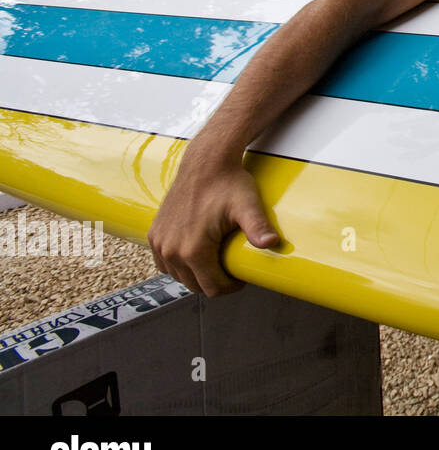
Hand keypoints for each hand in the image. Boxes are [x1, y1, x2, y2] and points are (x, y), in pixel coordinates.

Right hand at [148, 151, 279, 296]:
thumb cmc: (227, 183)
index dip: (230, 286)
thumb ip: (258, 227)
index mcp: (193, 249)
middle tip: (230, 269)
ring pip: (179, 276)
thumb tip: (273, 243)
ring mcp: (159, 242)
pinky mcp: (154, 234)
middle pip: (194, 285)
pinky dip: (179, 265)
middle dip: (214, 282)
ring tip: (215, 262)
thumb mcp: (247, 206)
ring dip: (196, 274)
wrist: (205, 162)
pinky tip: (195, 256)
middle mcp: (171, 250)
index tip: (241, 277)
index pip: (212, 288)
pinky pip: (164, 263)